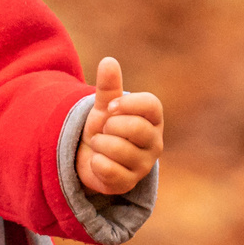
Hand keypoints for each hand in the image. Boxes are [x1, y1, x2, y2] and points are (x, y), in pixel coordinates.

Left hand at [77, 57, 162, 195]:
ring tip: (99, 144)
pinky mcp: (128, 184)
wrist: (89, 157)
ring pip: (120, 150)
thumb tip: (109, 61)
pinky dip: (96, 163)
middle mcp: (155, 142)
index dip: (128, 104)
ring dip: (100, 144)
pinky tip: (97, 161)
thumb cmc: (105, 127)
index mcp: (153, 119)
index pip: (152, 106)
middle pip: (137, 128)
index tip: (110, 107)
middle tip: (104, 129)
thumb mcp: (105, 106)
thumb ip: (108, 86)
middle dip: (110, 126)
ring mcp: (144, 165)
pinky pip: (109, 170)